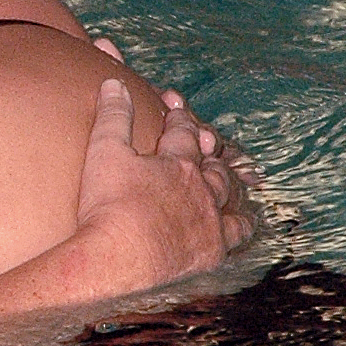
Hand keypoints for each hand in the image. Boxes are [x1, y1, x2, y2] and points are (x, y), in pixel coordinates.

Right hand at [76, 80, 256, 289]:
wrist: (116, 260)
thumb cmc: (107, 206)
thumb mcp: (103, 152)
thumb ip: (112, 117)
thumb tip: (115, 84)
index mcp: (176, 162)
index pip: (182, 132)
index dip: (178, 117)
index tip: (175, 107)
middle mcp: (200, 189)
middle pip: (210, 163)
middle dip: (205, 149)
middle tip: (202, 142)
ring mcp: (209, 221)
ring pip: (228, 195)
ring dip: (227, 183)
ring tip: (228, 179)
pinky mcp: (211, 251)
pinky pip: (237, 234)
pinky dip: (241, 225)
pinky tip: (242, 224)